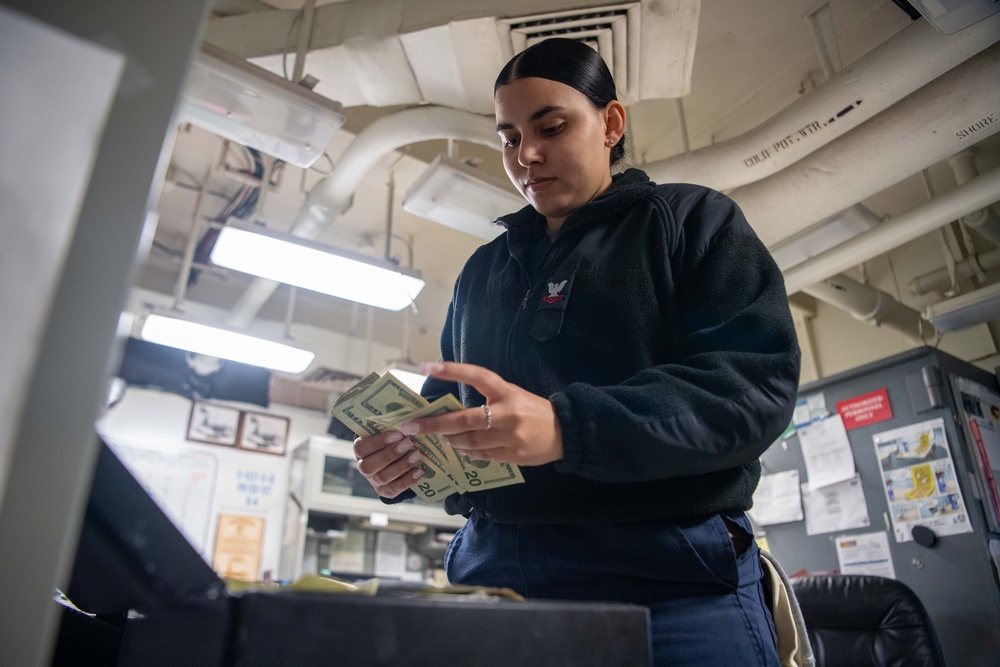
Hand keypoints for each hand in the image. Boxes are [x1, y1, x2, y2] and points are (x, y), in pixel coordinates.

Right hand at [353, 431, 424, 498]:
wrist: (399, 457)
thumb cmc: (393, 439)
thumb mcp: (390, 431)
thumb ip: (393, 427)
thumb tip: (408, 421)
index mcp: (360, 449)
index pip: (361, 448)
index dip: (378, 442)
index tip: (398, 433)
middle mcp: (364, 466)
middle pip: (369, 466)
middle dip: (391, 454)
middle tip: (410, 443)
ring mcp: (373, 480)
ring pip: (382, 477)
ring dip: (402, 466)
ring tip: (418, 455)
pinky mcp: (384, 491)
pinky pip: (394, 489)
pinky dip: (408, 480)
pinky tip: (420, 471)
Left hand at [395, 361, 563, 465]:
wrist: (564, 432)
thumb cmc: (533, 410)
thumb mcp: (512, 395)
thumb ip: (488, 398)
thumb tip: (453, 407)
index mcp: (507, 392)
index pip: (477, 376)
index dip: (452, 370)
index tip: (428, 366)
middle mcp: (507, 413)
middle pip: (464, 419)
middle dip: (434, 424)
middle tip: (411, 426)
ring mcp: (509, 436)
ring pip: (468, 441)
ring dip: (450, 440)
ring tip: (440, 438)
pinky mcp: (512, 455)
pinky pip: (480, 456)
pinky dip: (466, 452)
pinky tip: (460, 448)